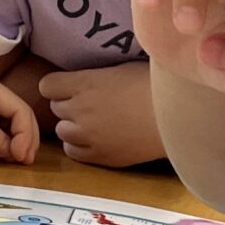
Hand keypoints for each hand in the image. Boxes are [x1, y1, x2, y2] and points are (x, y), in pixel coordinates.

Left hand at [37, 62, 165, 167]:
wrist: (177, 117)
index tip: (70, 86)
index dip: (58, 86)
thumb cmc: (156, 86)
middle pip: (55, 108)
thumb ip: (96, 75)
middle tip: (90, 104)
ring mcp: (88, 135)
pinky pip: (73, 152)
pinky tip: (97, 139)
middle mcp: (80, 110)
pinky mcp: (100, 156)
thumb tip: (87, 77)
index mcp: (84, 83)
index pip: (47, 85)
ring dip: (73, 126)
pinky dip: (80, 146)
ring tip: (94, 123)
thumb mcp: (121, 68)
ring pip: (62, 131)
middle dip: (68, 105)